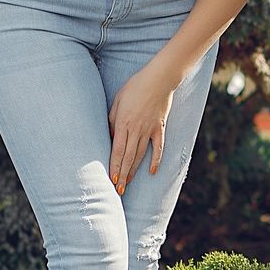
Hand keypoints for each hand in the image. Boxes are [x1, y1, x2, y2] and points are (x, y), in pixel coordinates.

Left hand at [108, 62, 178, 194]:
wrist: (159, 78)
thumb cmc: (135, 87)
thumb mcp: (117, 101)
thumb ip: (112, 120)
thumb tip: (110, 137)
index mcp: (123, 123)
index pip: (117, 150)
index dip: (114, 167)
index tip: (111, 180)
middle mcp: (136, 129)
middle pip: (128, 157)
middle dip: (122, 175)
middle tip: (117, 191)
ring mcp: (150, 129)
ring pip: (140, 155)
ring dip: (133, 171)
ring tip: (127, 185)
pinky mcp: (160, 127)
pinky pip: (158, 147)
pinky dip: (155, 160)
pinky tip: (152, 172)